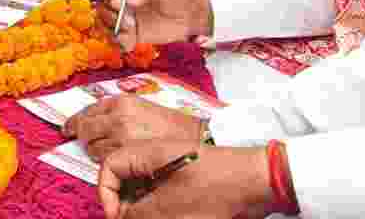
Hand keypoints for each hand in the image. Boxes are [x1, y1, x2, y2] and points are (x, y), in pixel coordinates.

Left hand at [62, 95, 201, 161]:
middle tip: (83, 141)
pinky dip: (105, 162)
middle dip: (81, 136)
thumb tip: (96, 120)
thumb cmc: (170, 125)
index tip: (67, 128)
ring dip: (95, 151)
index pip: (87, 111)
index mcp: (122, 102)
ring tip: (110, 152)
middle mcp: (118, 117)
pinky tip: (117, 159)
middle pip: (84, 129)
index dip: (74, 121)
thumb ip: (118, 111)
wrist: (192, 139)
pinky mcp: (126, 154)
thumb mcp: (142, 107)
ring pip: (92, 148)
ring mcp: (121, 137)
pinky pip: (104, 161)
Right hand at [96, 0, 211, 48]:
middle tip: (129, 22)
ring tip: (132, 30)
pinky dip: (120, 42)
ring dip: (113, 29)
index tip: (118, 4)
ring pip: (103, 23)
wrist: (192, 13)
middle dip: (110, 15)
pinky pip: (115, 40)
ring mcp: (124, 16)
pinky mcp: (130, 33)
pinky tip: (131, 42)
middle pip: (100, 5)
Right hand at [99, 142, 272, 218]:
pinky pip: (161, 193)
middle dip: (126, 205)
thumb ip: (137, 214)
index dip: (107, 194)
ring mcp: (172, 167)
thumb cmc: (216, 188)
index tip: (118, 217)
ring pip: (143, 190)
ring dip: (146, 209)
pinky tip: (175, 215)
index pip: (109, 167)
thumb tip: (120, 218)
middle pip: (125, 179)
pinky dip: (161, 209)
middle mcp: (156, 155)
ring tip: (162, 217)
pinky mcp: (185, 179)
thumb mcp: (169, 207)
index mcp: (147, 152)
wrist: (258, 183)